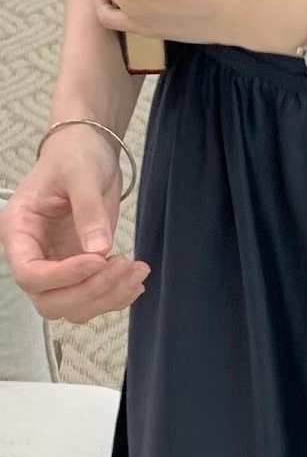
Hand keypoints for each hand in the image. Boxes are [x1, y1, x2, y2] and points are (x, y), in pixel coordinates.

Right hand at [0, 127, 149, 323]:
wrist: (89, 150)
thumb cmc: (75, 155)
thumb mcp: (80, 173)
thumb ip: (88, 210)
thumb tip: (99, 250)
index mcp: (19, 231)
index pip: (29, 273)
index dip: (63, 276)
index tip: (99, 260)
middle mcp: (34, 255)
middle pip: (49, 300)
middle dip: (89, 292)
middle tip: (124, 266)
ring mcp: (57, 265)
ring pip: (72, 306)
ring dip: (106, 298)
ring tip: (138, 272)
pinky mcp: (81, 267)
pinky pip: (92, 297)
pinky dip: (114, 297)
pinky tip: (135, 281)